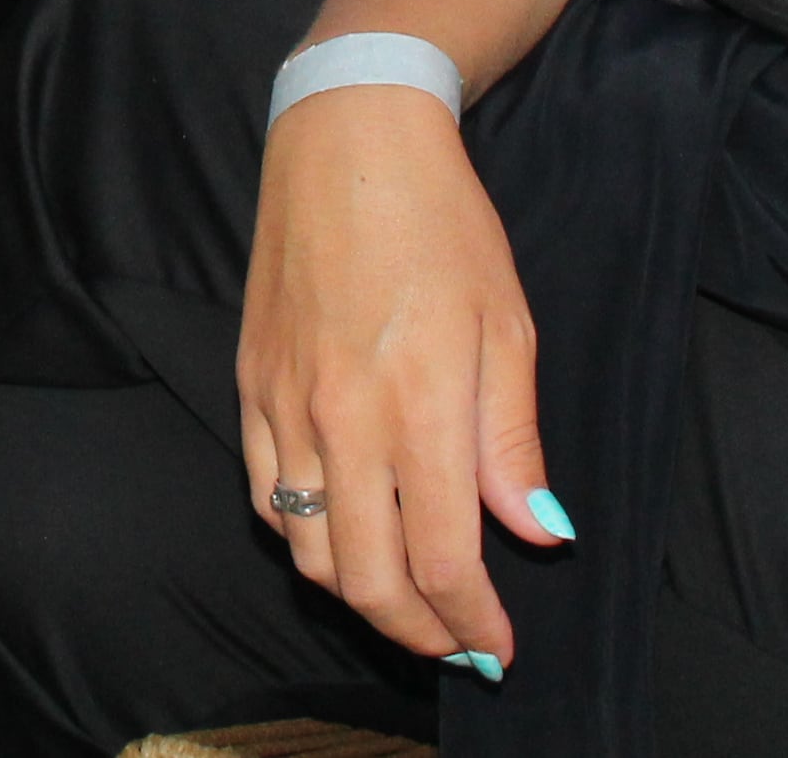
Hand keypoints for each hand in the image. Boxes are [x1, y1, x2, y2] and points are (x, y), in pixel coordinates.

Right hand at [236, 82, 567, 664]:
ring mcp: (284, 404)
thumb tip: (538, 531)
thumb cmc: (441, 222)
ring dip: (360, 595)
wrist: (348, 140)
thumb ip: (513, 439)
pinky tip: (341, 535)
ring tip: (405, 600)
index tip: (498, 648)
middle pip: (368, 578)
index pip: (442, 559)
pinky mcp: (249, 384)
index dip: (472, 622)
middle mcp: (341, 418)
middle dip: (418, 632)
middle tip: (458, 644)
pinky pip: (264, 495)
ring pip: (308, 549)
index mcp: (417, 405)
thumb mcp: (506, 323)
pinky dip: (304, 539)